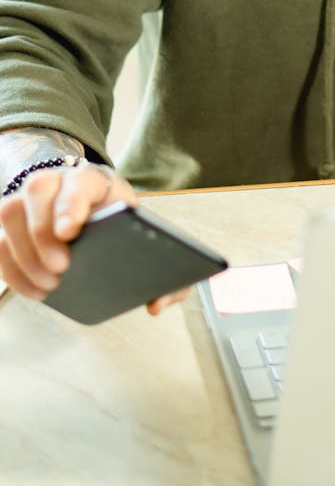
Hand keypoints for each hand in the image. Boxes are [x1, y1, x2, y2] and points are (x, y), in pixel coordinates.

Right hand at [0, 149, 185, 315]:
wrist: (95, 208)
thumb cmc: (122, 226)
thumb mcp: (149, 239)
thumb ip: (167, 274)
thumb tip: (156, 304)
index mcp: (97, 181)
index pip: (81, 182)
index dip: (72, 204)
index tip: (70, 232)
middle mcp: (58, 181)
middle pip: (39, 189)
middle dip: (43, 230)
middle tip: (61, 267)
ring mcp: (30, 199)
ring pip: (10, 210)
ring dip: (23, 252)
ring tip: (49, 284)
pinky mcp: (12, 223)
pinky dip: (11, 268)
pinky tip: (34, 290)